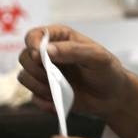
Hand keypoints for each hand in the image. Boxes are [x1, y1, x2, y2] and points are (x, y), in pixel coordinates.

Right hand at [18, 25, 137, 137]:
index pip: (33, 36)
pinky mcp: (44, 92)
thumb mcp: (97, 57)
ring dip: (39, 86)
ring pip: (24, 77)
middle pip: (24, 57)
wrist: (114, 98)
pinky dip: (44, 101)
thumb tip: (45, 52)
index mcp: (59, 39)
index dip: (32, 45)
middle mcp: (47, 55)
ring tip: (60, 90)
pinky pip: (32, 96)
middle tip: (54, 77)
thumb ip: (72, 50)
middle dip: (36, 69)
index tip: (39, 56)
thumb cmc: (108, 72)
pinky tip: (60, 101)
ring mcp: (44, 74)